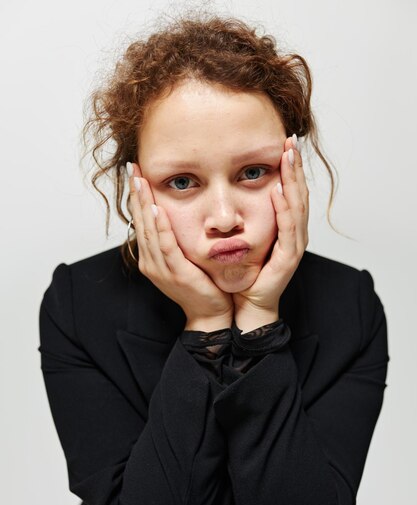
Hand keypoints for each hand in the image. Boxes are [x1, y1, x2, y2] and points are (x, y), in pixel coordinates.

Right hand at [127, 162, 233, 324]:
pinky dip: (160, 226)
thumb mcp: (186, 259)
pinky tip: (156, 208)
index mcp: (152, 258)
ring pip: (149, 230)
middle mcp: (151, 262)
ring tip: (140, 180)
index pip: (142, 221)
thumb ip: (178, 239)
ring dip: (143, 203)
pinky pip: (166, 246)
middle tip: (133, 167)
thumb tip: (177, 214)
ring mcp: (161, 269)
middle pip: (140, 221)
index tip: (136, 173)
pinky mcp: (176, 273)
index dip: (137, 196)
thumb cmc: (203, 286)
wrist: (211, 315)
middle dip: (136, 193)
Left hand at [232, 135, 308, 315]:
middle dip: (295, 167)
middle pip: (298, 193)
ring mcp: (294, 246)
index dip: (290, 168)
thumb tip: (231, 190)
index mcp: (286, 228)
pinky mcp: (288, 258)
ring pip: (297, 207)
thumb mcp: (246, 238)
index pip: (290, 191)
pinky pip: (288, 230)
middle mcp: (294, 234)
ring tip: (289, 157)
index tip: (285, 143)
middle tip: (291, 141)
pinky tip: (279, 192)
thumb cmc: (247, 272)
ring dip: (293, 180)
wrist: (249, 302)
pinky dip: (285, 210)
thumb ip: (247, 216)